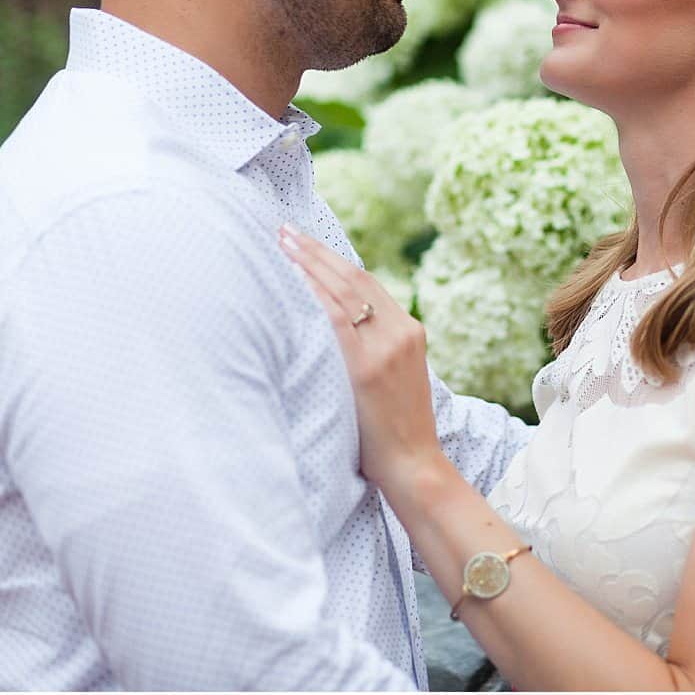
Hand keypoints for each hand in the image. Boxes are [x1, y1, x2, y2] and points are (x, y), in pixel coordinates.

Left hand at [278, 227, 442, 493]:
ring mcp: (386, 348)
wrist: (414, 464)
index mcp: (410, 331)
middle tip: (283, 230)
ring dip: (308, 263)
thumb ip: (374, 348)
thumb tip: (332, 328)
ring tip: (280, 244)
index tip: (305, 241)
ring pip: (343, 291)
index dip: (334, 258)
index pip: (367, 282)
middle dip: (316, 251)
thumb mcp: (395, 377)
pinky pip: (335, 319)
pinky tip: (290, 279)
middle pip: (353, 278)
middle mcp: (401, 332)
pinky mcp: (368, 368)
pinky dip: (312, 294)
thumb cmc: (396, 429)